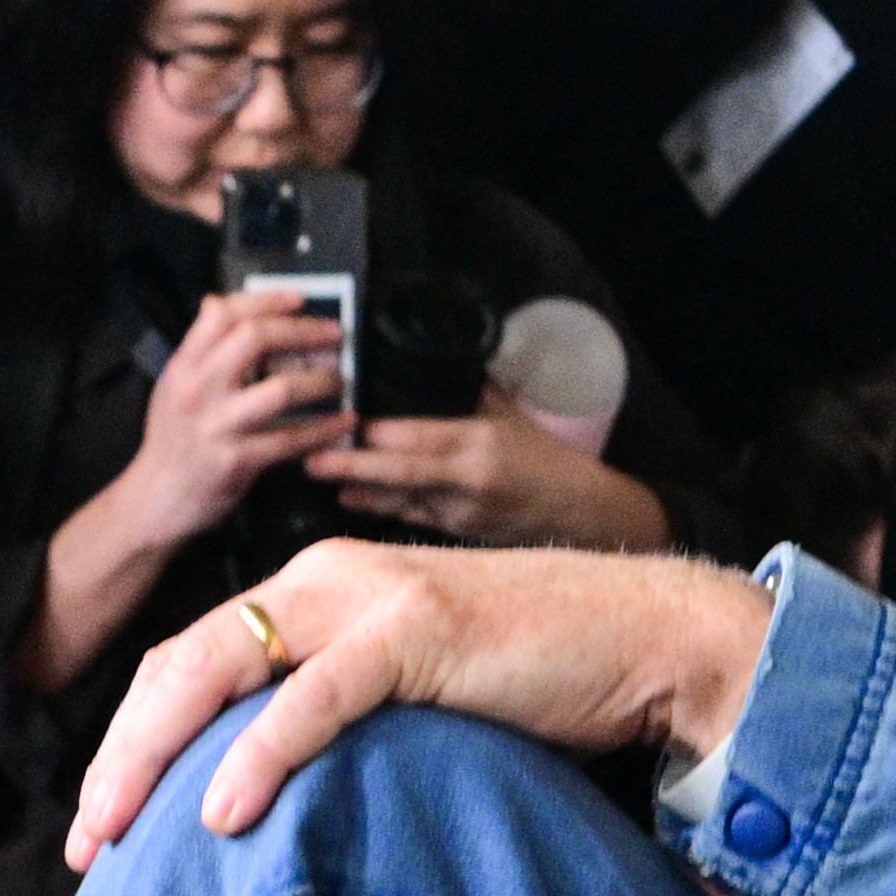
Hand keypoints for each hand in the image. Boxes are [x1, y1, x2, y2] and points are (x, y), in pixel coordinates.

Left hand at [72, 539, 773, 854]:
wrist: (642, 638)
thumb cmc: (533, 679)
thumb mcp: (409, 697)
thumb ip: (338, 725)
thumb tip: (270, 808)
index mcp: (314, 592)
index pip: (188, 662)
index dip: (130, 740)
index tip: (100, 824)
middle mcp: (324, 580)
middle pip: (181, 665)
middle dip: (118, 757)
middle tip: (81, 843)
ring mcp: (368, 599)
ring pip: (221, 672)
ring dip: (154, 757)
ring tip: (114, 832)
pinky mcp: (416, 631)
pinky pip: (316, 697)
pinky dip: (258, 754)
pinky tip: (218, 812)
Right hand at [116, 286, 351, 544]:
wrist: (154, 501)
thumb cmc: (171, 442)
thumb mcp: (173, 386)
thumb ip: (198, 348)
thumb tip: (215, 301)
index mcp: (183, 366)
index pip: (223, 314)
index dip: (266, 300)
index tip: (300, 298)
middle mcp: (197, 390)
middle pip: (254, 340)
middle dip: (303, 331)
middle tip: (336, 334)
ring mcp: (217, 427)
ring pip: (279, 390)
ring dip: (320, 380)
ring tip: (341, 379)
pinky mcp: (236, 462)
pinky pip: (290, 440)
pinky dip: (323, 429)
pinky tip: (343, 423)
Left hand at [302, 394, 664, 548]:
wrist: (584, 514)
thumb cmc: (545, 461)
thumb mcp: (509, 418)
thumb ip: (467, 393)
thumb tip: (427, 359)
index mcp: (481, 442)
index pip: (420, 434)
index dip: (378, 429)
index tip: (340, 412)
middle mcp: (469, 479)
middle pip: (401, 471)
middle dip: (353, 464)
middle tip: (311, 454)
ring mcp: (463, 513)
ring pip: (400, 500)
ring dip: (358, 487)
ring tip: (318, 474)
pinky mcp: (461, 536)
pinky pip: (413, 520)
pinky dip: (381, 509)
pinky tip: (350, 500)